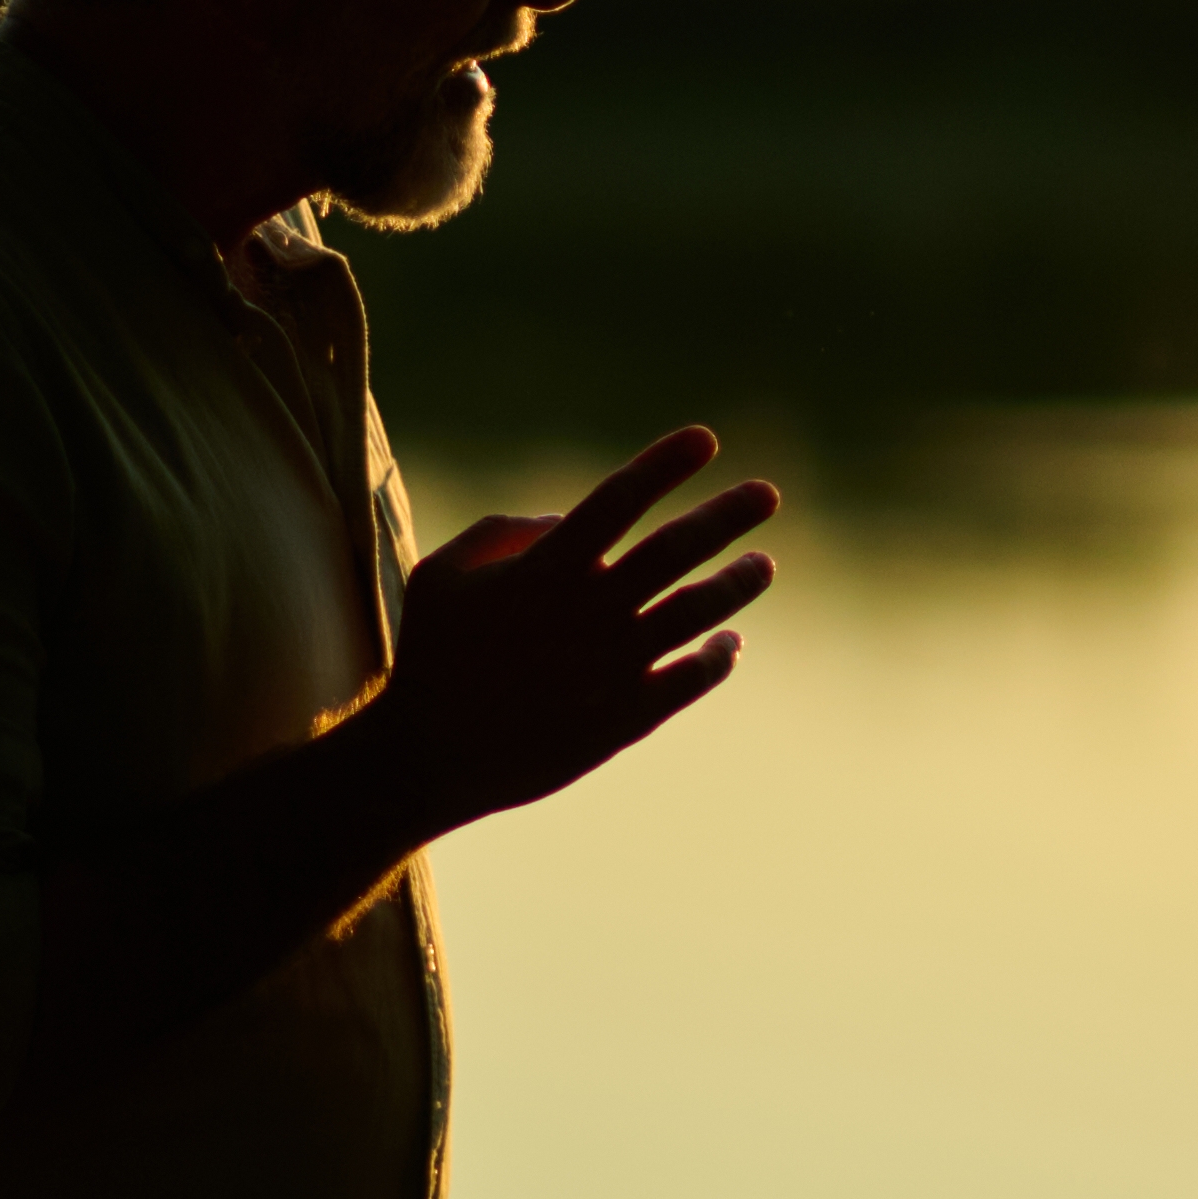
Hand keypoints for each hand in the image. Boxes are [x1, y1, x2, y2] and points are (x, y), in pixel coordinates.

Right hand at [365, 427, 781, 830]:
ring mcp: (615, 665)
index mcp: (546, 568)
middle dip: (729, 514)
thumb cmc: (432, 656)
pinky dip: (719, 656)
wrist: (430, 758)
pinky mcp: (627, 717)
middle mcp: (591, 609)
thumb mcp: (441, 574)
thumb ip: (502, 530)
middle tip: (768, 494)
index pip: (620, 498)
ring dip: (737, 583)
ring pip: (698, 611)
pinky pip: (692, 678)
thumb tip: (564, 519)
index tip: (704, 440)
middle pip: (677, 548)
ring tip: (764, 564)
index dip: (665, 464)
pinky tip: (731, 642)